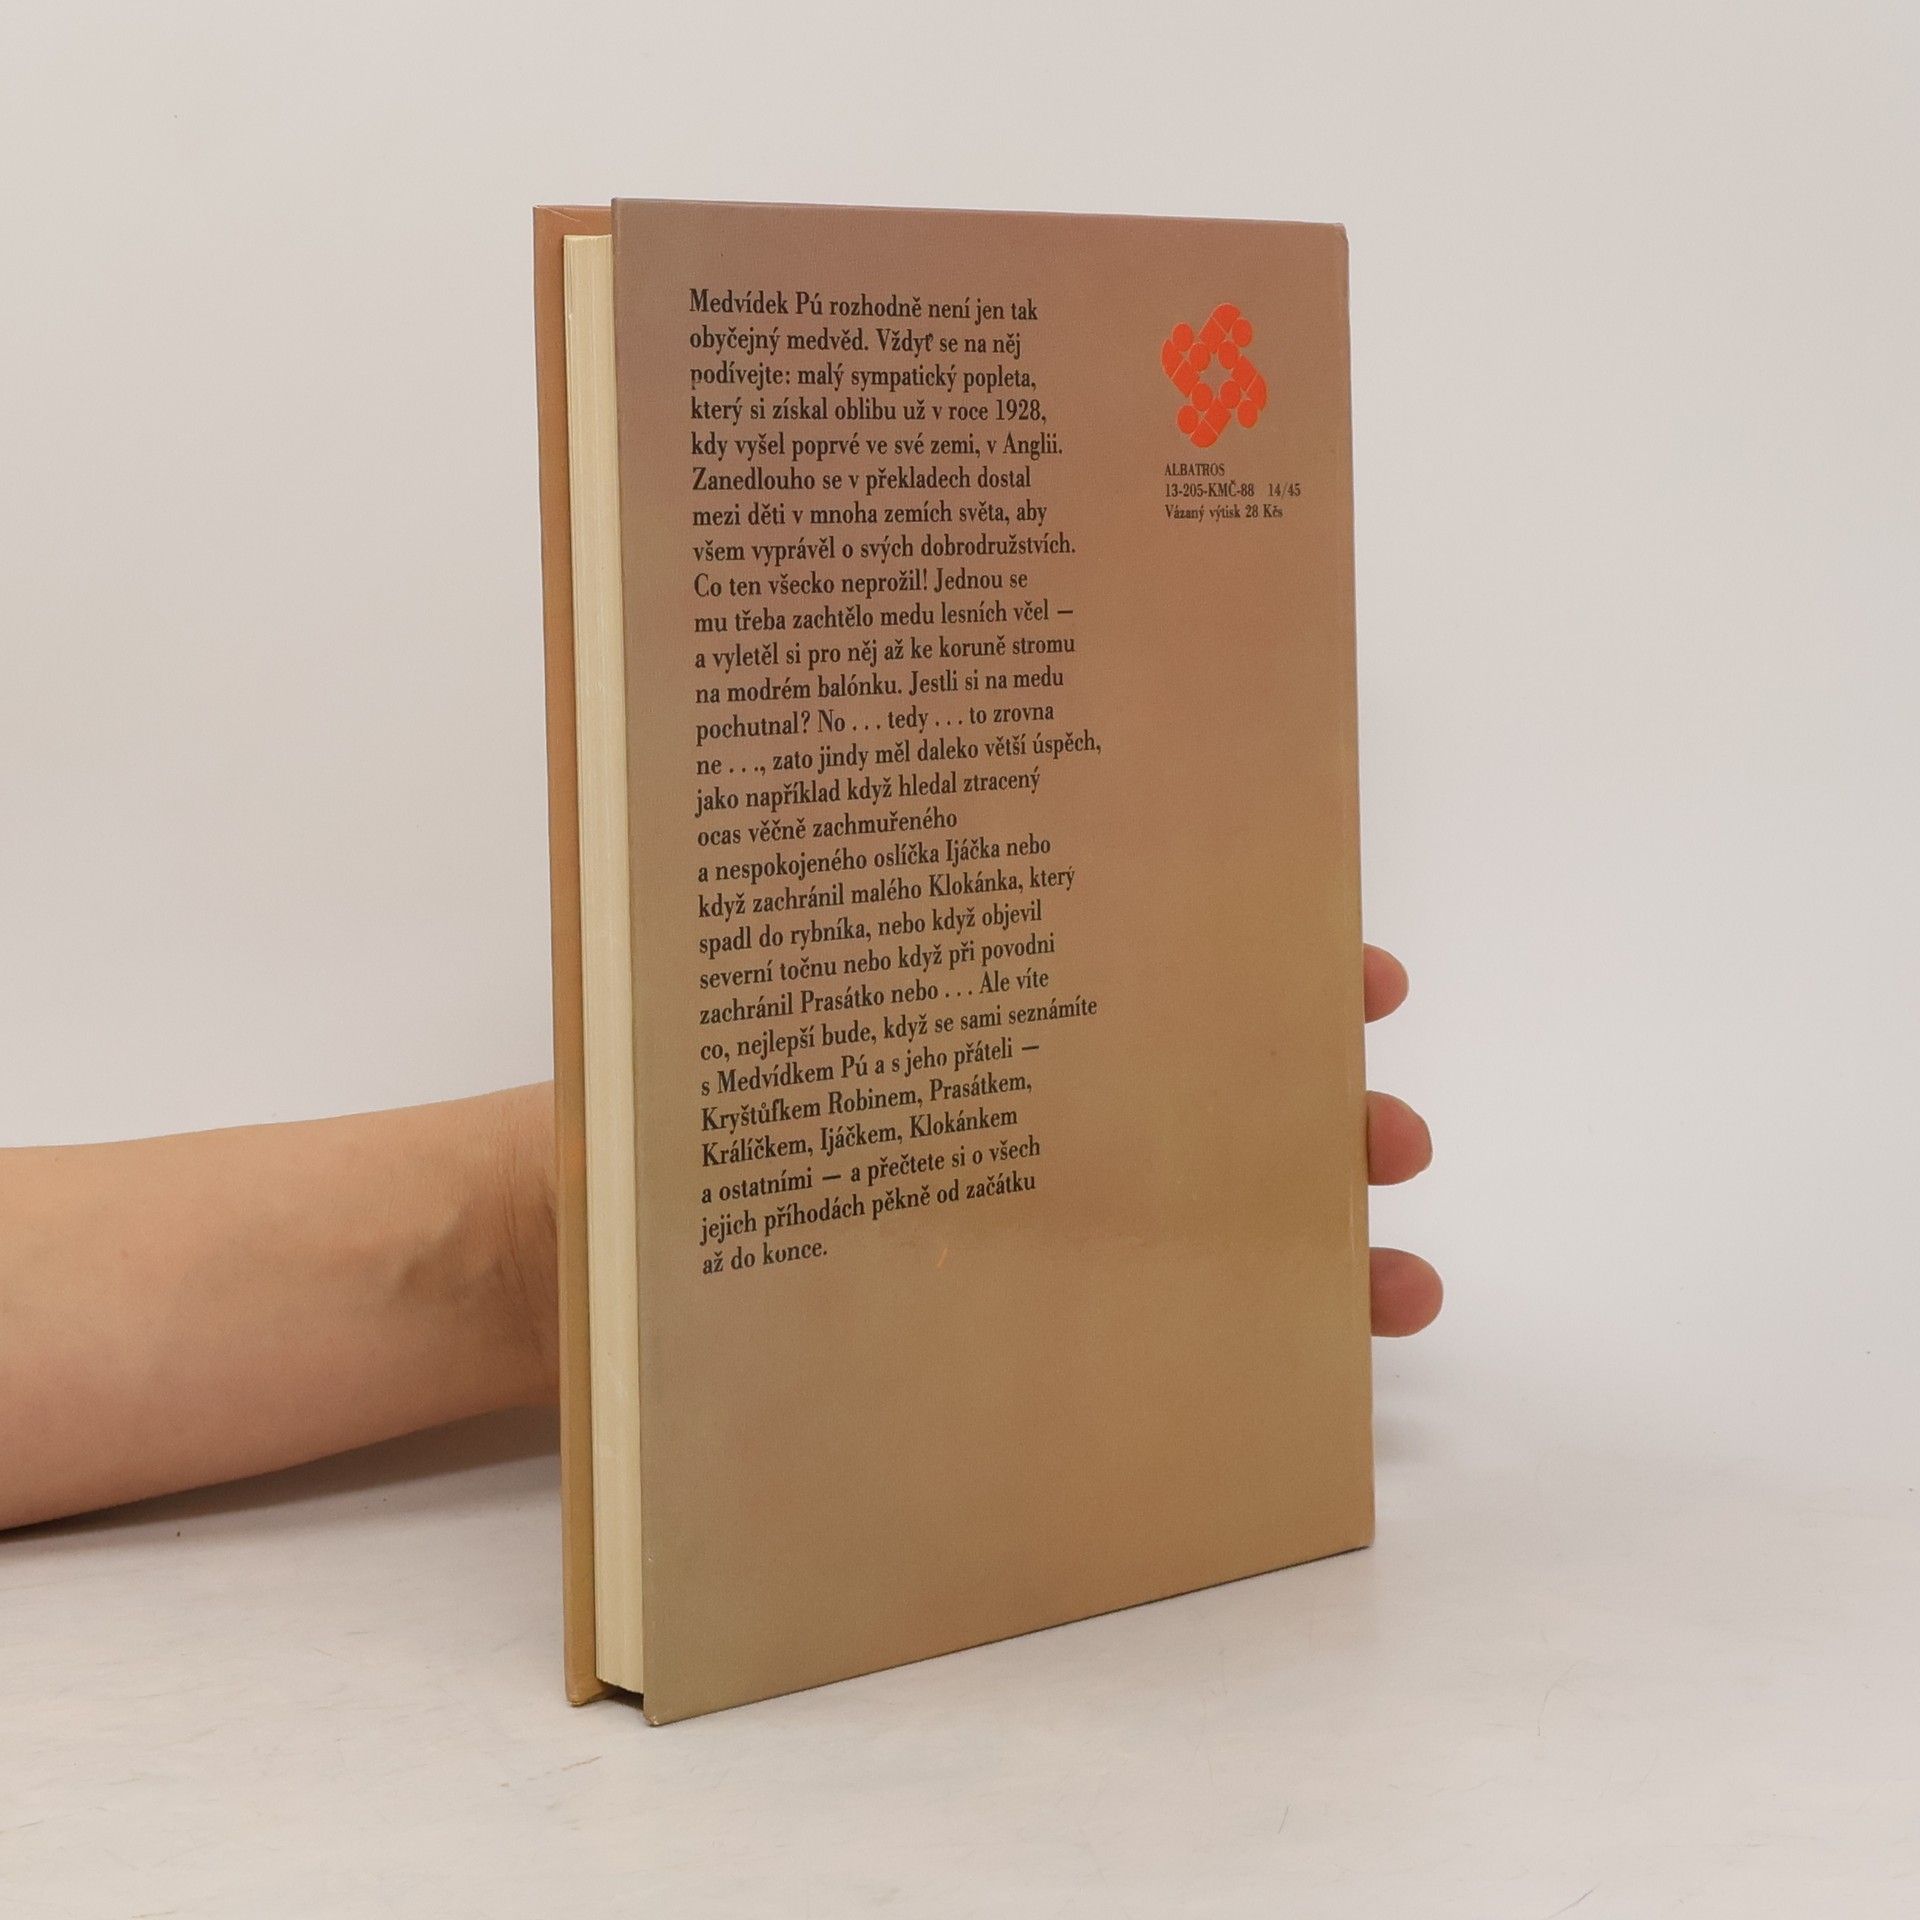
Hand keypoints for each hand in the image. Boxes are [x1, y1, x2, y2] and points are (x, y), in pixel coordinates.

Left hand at [499, 945, 1443, 1390]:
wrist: (515, 1273)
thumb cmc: (614, 1120)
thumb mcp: (738, 1011)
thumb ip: (851, 947)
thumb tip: (976, 785)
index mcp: (959, 1012)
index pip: (1131, 974)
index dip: (1253, 974)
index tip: (1358, 978)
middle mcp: (985, 1111)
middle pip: (1175, 1099)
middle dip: (1299, 1113)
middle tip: (1385, 1136)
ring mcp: (979, 1224)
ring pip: (1166, 1221)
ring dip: (1286, 1239)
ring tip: (1389, 1272)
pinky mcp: (961, 1328)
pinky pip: (1109, 1327)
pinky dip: (1204, 1338)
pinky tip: (1295, 1370)